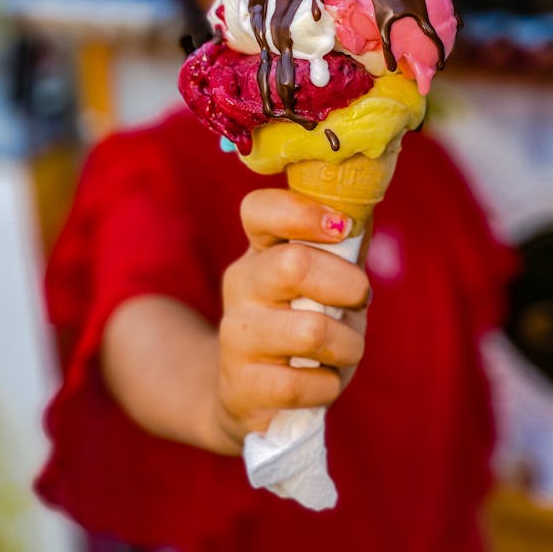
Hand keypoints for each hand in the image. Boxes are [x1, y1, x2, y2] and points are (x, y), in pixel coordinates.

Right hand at [217, 188, 370, 447]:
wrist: (252, 394)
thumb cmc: (302, 326)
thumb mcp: (326, 284)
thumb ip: (344, 249)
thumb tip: (367, 209)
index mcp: (261, 251)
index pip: (259, 210)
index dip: (301, 211)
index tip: (340, 226)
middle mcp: (241, 284)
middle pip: (293, 264)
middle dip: (347, 285)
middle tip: (359, 299)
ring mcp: (236, 334)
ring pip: (309, 331)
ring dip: (347, 345)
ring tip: (344, 350)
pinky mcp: (242, 384)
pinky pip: (301, 385)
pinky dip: (327, 385)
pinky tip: (320, 382)